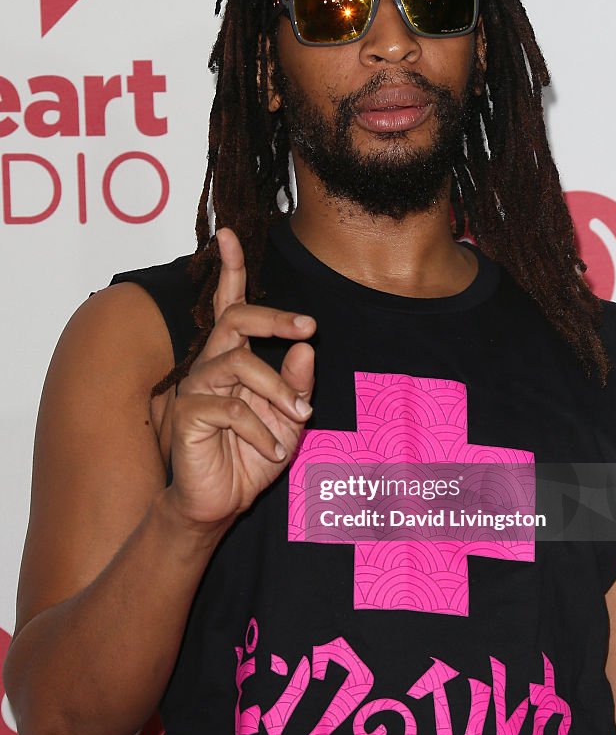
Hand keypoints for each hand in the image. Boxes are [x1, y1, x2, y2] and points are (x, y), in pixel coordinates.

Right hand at [166, 226, 314, 529]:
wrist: (221, 501)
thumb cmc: (253, 455)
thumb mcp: (289, 418)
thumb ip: (297, 384)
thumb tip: (307, 348)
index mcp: (235, 358)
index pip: (230, 305)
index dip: (230, 269)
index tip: (230, 232)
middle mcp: (212, 364)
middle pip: (235, 319)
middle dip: (273, 317)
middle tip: (309, 326)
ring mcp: (196, 387)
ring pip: (238, 364)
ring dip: (277, 391)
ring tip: (299, 417)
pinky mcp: (187, 415)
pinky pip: (231, 409)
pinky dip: (261, 429)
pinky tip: (273, 450)